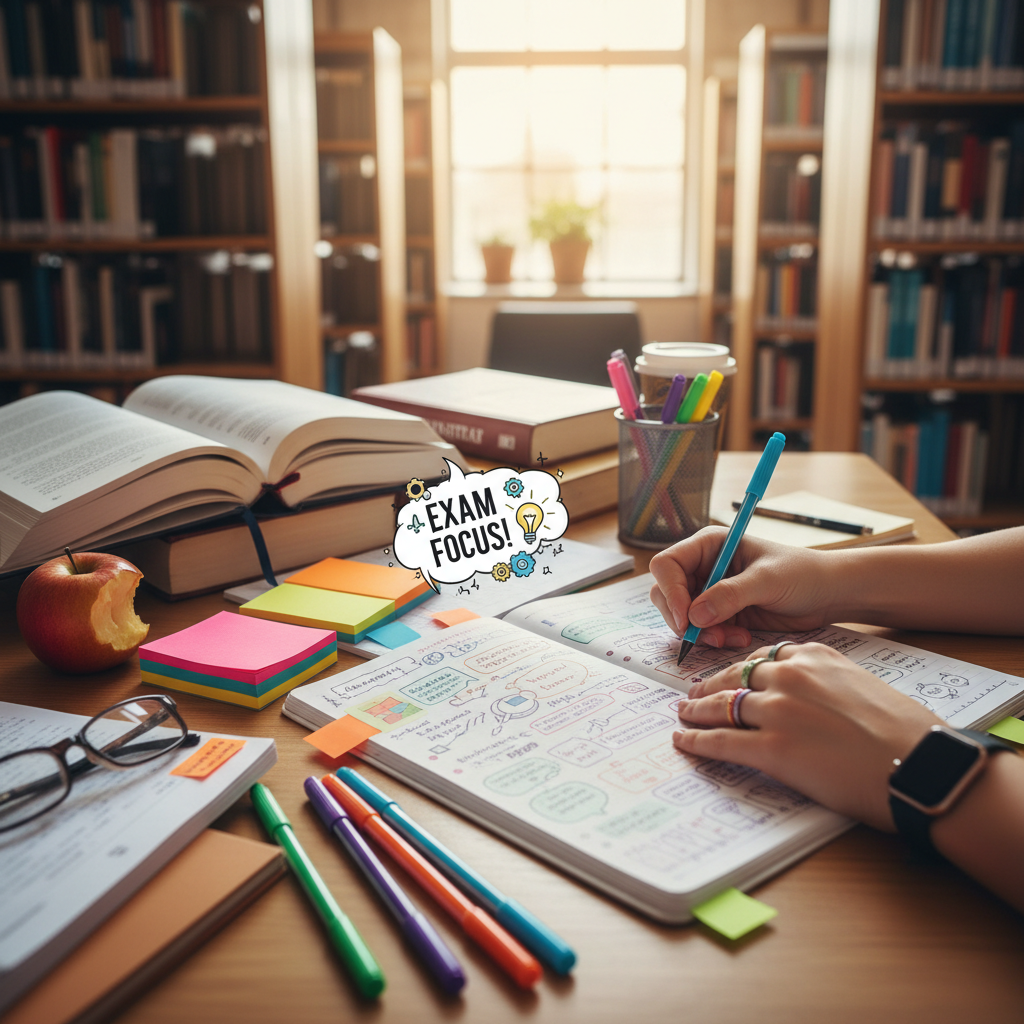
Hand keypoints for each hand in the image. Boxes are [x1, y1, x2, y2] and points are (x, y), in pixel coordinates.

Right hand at [649, 528, 836, 647]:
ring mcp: (709, 591)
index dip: (670, 590)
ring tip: (731, 638)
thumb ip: (729, 595)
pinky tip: (740, 638)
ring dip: (700, 633)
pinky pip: (700, 630)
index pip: (667, 565)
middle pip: (666, 593)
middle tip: (707, 636)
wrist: (827, 594)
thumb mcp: (766, 580)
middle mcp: (703, 566)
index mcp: (709, 545)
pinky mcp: (720, 614)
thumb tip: (694, 616)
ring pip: (680, 616)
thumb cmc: (802, 574)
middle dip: (683, 618)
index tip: (686, 617)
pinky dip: (714, 639)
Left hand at [672, 642, 943, 829]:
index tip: (727, 677)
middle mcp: (790, 676)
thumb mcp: (860, 686)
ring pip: (721, 706)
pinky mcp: (772, 748)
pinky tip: (684, 741)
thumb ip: (826, 685)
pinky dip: (696, 741)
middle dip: (710, 687)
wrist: (922, 765)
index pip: (762, 658)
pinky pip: (721, 740)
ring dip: (697, 711)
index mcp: (814, 656)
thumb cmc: (905, 733)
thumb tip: (808, 701)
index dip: (738, 670)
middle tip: (693, 695)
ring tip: (683, 715)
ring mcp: (778, 711)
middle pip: (734, 677)